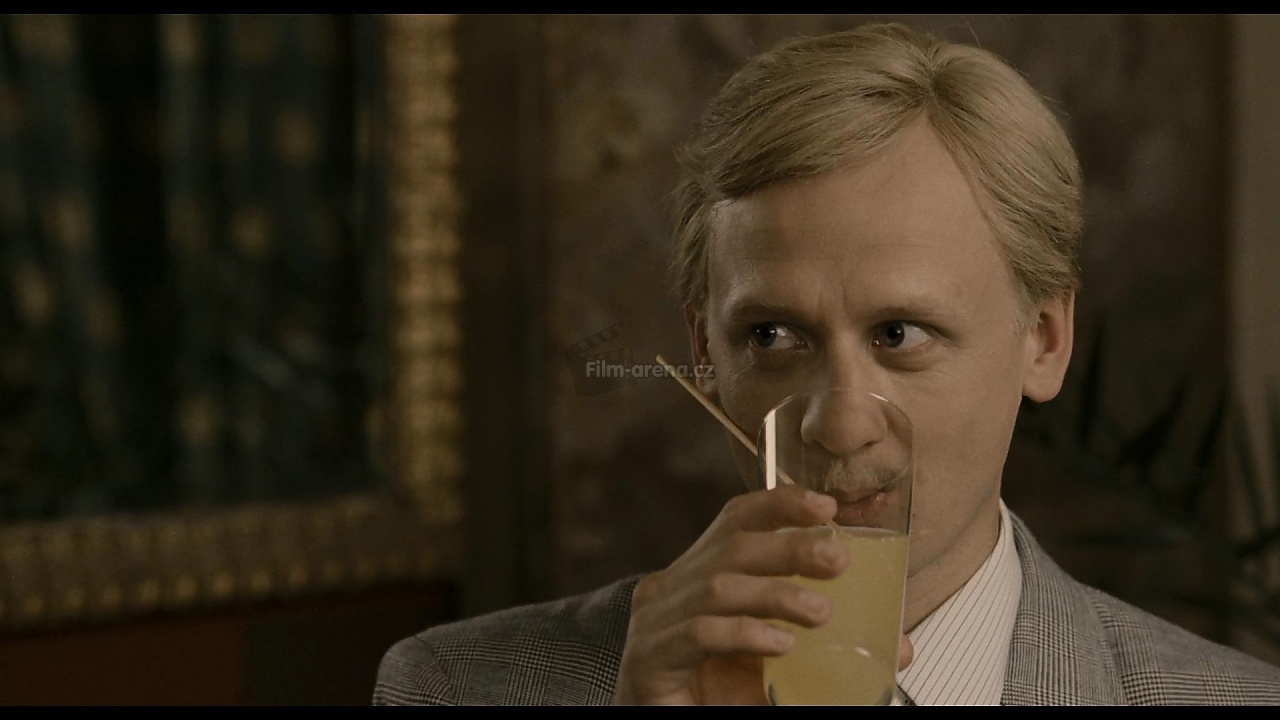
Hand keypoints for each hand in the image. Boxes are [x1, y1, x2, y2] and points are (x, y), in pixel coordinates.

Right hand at [613, 485, 906, 704]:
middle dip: (788, 546)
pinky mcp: (648, 660)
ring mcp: (653, 624)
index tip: (826, 508)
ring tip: (819, 611)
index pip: (734, 521)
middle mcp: (670, 591)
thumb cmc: (712, 698)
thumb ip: (820, 646)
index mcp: (697, 578)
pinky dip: (744, 634)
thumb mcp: (773, 661)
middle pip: (731, 548)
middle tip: (837, 559)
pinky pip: (699, 633)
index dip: (778, 505)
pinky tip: (778, 643)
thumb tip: (895, 646)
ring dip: (775, 594)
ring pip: (718, 587)